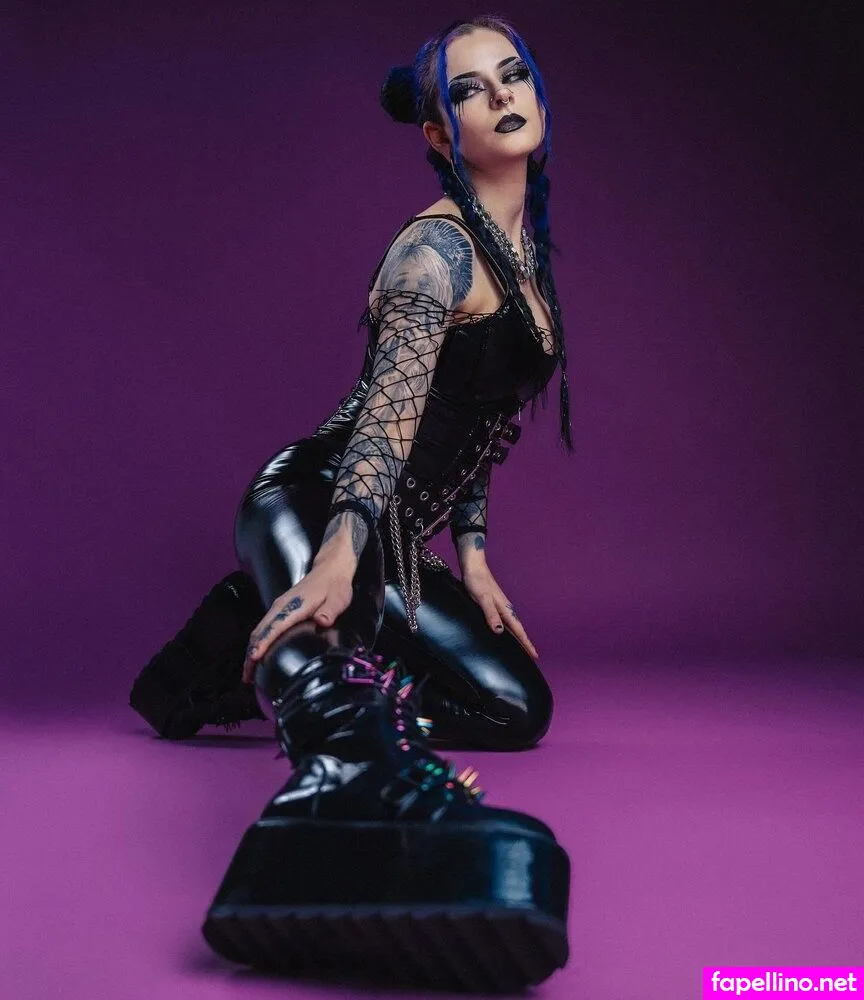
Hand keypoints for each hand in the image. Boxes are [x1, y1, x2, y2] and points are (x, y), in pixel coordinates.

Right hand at [241, 558, 353, 683]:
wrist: (330, 569)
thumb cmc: (335, 586)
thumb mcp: (338, 598)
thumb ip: (330, 610)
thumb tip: (322, 621)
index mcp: (295, 605)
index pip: (275, 626)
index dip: (263, 643)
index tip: (254, 658)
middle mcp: (282, 606)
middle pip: (260, 631)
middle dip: (251, 653)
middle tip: (247, 676)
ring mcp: (279, 606)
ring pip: (259, 630)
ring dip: (251, 649)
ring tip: (248, 671)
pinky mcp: (280, 609)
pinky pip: (264, 627)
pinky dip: (257, 642)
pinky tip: (257, 653)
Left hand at [462, 564, 538, 659]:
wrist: (474, 567)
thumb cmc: (477, 581)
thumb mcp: (482, 598)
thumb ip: (490, 614)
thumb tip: (499, 631)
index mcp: (505, 609)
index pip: (518, 630)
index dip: (526, 643)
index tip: (535, 655)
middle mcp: (505, 609)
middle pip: (518, 630)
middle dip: (525, 643)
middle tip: (532, 657)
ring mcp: (500, 608)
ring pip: (512, 626)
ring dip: (518, 637)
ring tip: (521, 649)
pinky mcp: (493, 606)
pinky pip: (505, 622)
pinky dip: (508, 630)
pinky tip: (505, 634)